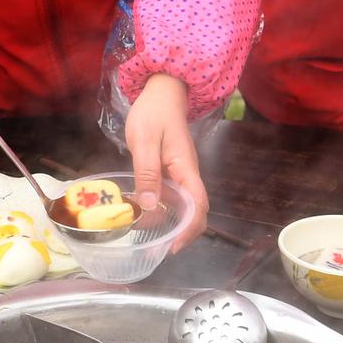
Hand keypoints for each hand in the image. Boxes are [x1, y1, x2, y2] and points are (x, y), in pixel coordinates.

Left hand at [123, 73, 207, 248]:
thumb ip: (147, 173)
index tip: (173, 246)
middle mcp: (187, 174)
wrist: (161, 92)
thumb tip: (150, 206)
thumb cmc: (153, 113)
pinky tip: (149, 216)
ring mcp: (180, 173)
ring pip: (185, 205)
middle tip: (161, 250)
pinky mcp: (171, 170)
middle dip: (184, 233)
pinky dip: (165, 210)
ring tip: (154, 240)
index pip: (198, 205)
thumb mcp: (145, 142)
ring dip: (175, 224)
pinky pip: (173, 196)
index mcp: (185, 168)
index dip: (189, 229)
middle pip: (196, 210)